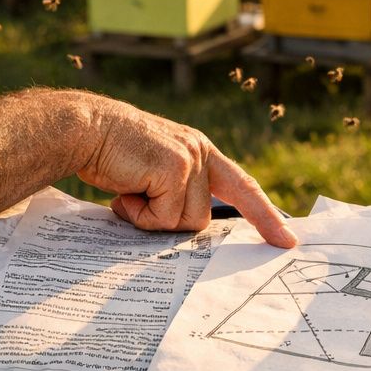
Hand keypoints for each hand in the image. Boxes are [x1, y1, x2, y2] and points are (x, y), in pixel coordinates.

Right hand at [79, 99, 296, 247]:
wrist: (84, 130)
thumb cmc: (111, 156)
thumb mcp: (153, 173)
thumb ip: (176, 192)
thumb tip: (189, 229)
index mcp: (200, 152)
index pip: (242, 186)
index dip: (264, 214)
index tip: (286, 240)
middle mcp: (201, 151)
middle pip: (204, 217)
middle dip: (169, 221)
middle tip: (137, 199)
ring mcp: (190, 158)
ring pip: (186, 221)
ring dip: (151, 217)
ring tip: (129, 190)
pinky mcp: (175, 168)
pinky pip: (164, 217)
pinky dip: (139, 214)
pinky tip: (123, 190)